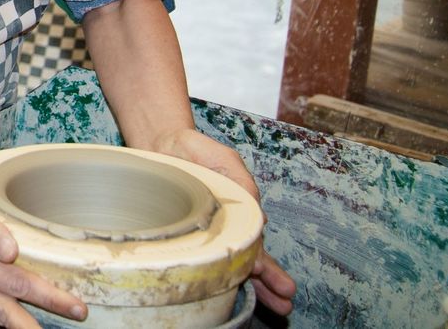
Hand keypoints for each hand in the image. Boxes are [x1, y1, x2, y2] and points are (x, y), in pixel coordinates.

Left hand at [153, 128, 296, 315]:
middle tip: (284, 302)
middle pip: (249, 258)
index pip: (256, 242)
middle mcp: (226, 226)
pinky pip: (198, 252)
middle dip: (269, 280)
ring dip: (250, 282)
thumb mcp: (226, 161)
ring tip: (273, 304)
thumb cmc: (198, 151)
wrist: (162, 142)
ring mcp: (207, 230)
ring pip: (228, 261)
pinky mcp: (184, 229)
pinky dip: (209, 268)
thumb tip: (261, 220)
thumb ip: (244, 184)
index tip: (272, 278)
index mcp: (241, 212)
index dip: (266, 263)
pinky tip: (220, 287)